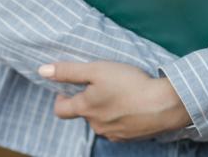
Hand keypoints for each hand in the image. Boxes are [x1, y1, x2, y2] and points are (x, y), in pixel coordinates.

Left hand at [38, 61, 190, 141]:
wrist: (164, 105)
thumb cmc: (129, 84)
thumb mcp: (96, 70)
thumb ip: (68, 71)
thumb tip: (42, 71)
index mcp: (85, 109)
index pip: (61, 110)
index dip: (60, 98)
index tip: (68, 88)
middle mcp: (96, 125)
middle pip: (84, 113)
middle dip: (89, 100)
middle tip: (102, 84)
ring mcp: (114, 134)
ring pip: (102, 120)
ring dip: (106, 108)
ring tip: (120, 92)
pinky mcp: (131, 137)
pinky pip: (119, 126)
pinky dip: (122, 116)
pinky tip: (133, 104)